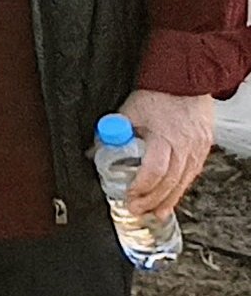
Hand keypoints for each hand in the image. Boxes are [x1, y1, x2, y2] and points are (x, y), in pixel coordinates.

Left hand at [121, 87, 215, 220]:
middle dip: (152, 200)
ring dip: (168, 200)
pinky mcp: (203, 149)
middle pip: (170, 182)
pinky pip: (192, 175)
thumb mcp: (128, 112)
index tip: (129, 196)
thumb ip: (111, 134)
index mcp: (165, 138)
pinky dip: (181, 188)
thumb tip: (91, 153)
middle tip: (137, 211)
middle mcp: (185, 147)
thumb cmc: (156, 96)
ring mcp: (197, 149)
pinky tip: (172, 198)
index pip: (155, 170)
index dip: (142, 186)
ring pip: (184, 182)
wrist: (185, 81)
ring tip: (154, 213)